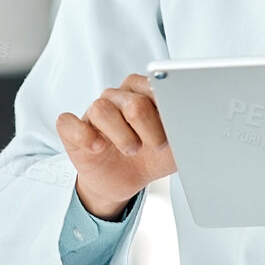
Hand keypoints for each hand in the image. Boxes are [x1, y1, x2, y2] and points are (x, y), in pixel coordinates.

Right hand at [56, 73, 175, 221]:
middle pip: (133, 102)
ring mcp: (93, 111)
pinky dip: (84, 135)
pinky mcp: (73, 129)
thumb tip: (196, 122)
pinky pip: (68, 123)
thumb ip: (185, 129)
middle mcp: (117, 97)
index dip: (165, 107)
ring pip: (102, 109)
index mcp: (142, 91)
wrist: (127, 180)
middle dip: (149, 128)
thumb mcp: (176, 146)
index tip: (175, 125)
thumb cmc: (151, 156)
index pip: (152, 84)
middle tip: (155, 144)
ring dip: (122, 135)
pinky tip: (98, 146)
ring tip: (131, 149)